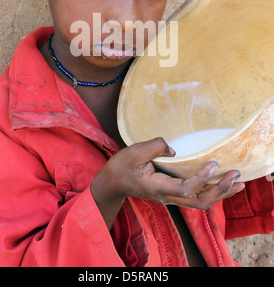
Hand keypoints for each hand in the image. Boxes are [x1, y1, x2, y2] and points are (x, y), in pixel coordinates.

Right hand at [91, 137, 244, 228]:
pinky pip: (196, 197)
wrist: (113, 183)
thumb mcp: (134, 152)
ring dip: (221, 194)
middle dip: (220, 190)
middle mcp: (167, 197)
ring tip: (238, 183)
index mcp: (158, 187)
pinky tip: (223, 184)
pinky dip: (213, 192)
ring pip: (200, 203)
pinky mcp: (173, 193)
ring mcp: (171, 197)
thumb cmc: (122, 167)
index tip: (214, 164)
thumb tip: (174, 150)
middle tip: (236, 175)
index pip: (185, 189)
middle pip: (199, 202)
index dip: (202, 178)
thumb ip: (154, 147)